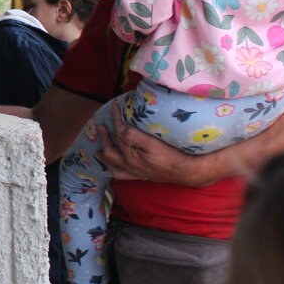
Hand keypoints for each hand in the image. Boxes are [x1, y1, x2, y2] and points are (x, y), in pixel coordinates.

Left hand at [95, 105, 227, 186]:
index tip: (113, 107)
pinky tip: (111, 167)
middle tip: (100, 125)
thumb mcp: (153, 143)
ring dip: (104, 156)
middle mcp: (129, 165)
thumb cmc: (172, 155)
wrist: (186, 171)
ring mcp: (134, 172)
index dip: (115, 119)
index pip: (119, 133)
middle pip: (111, 149)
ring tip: (97, 151)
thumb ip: (133, 136)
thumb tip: (119, 128)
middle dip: (104, 136)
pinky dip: (113, 170)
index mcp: (131, 155)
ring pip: (113, 164)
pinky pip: (121, 175)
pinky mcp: (140, 176)